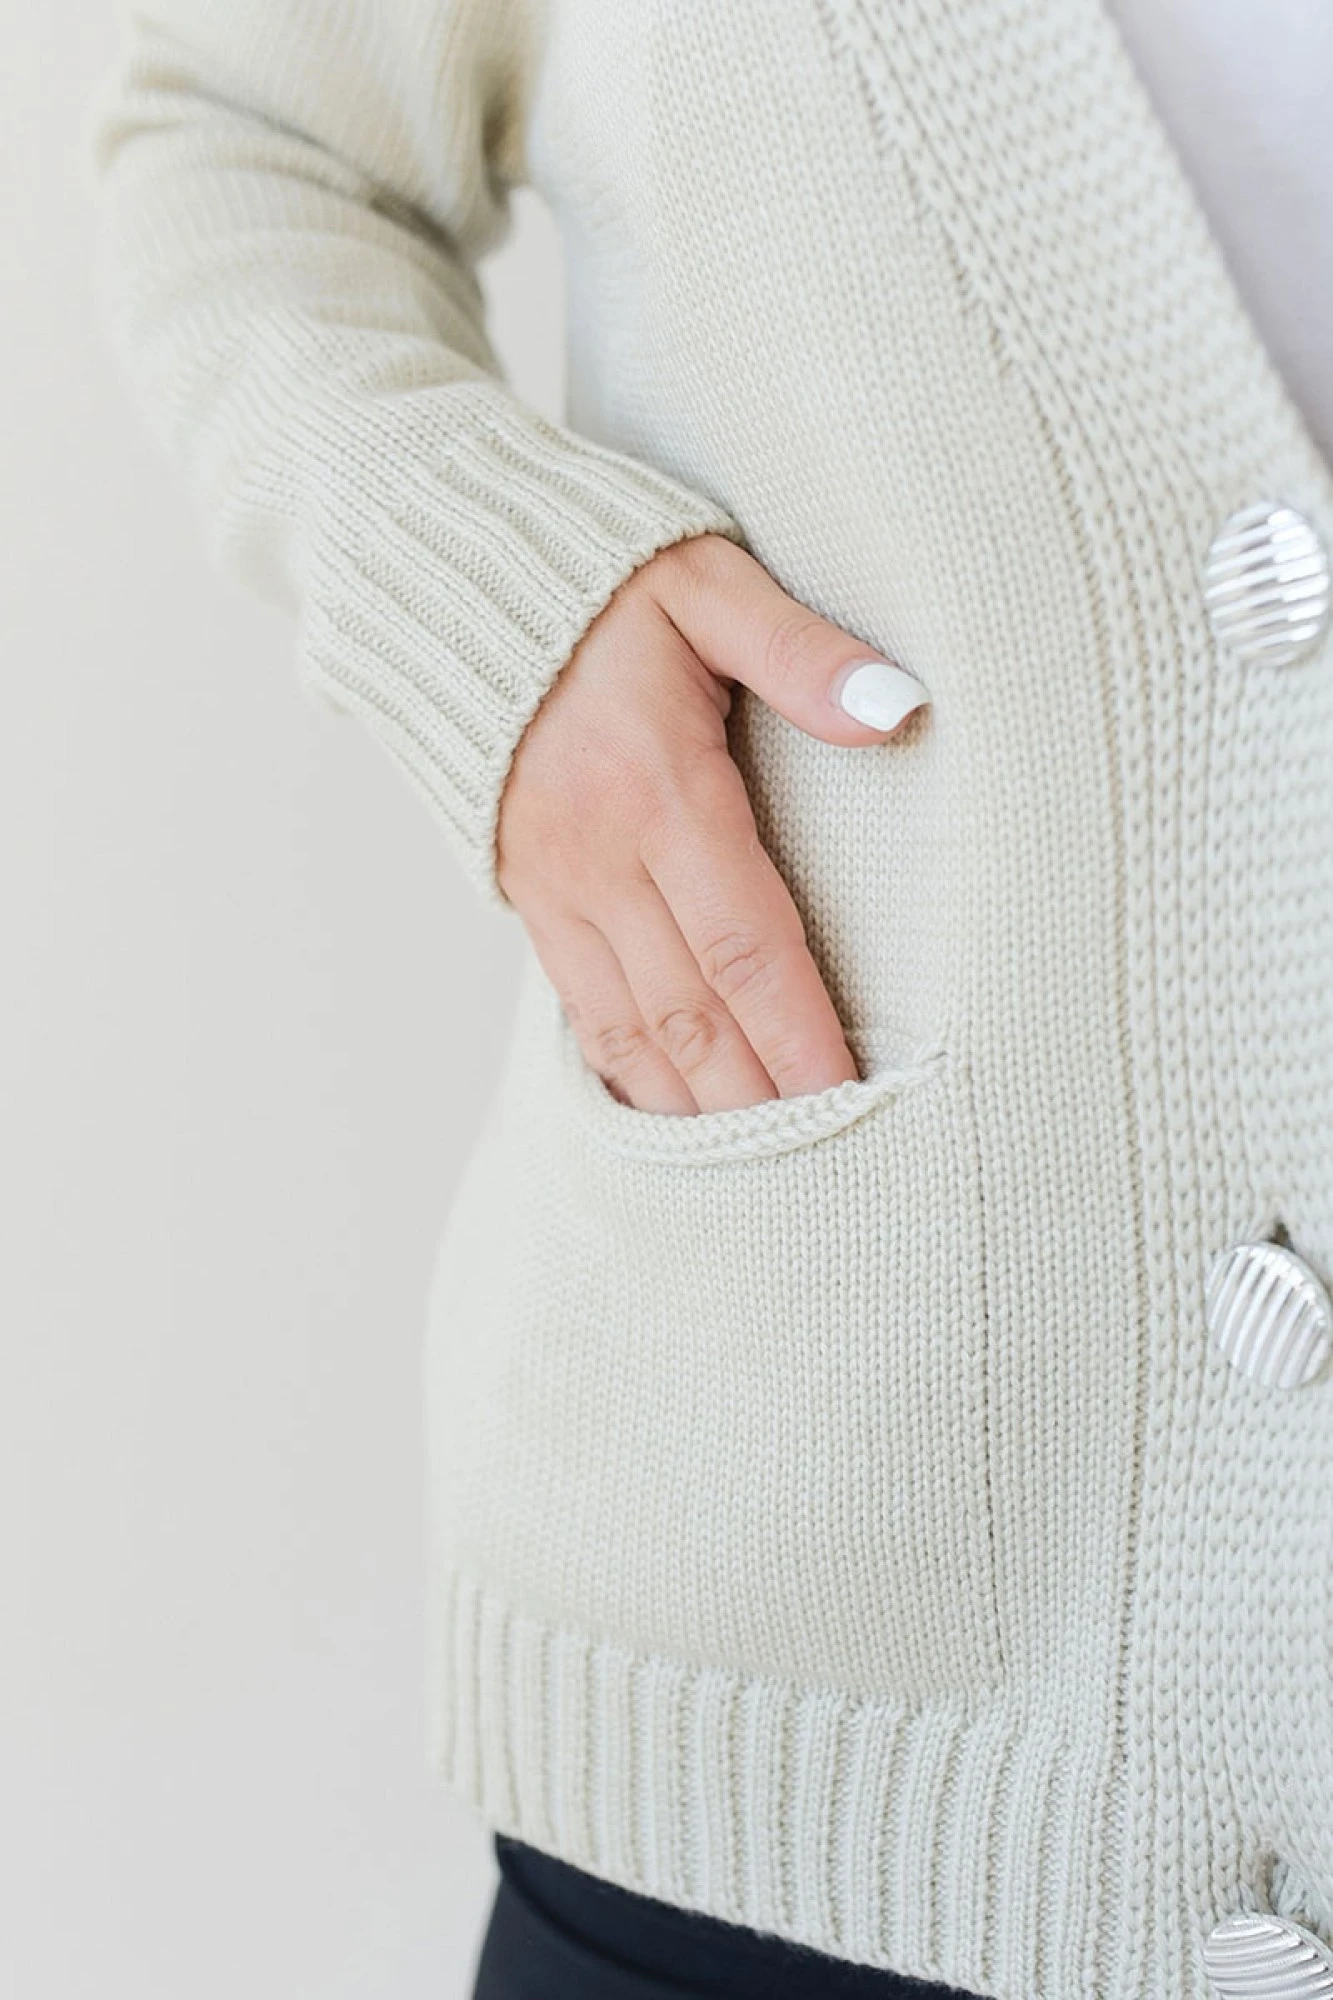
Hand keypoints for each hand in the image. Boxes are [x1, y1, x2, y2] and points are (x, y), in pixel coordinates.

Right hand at [495, 532, 929, 1113]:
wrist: (445, 583)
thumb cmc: (602, 582)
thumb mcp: (706, 583)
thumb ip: (799, 650)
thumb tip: (895, 709)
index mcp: (659, 790)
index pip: (747, 942)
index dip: (799, 1030)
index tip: (853, 1096)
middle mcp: (599, 856)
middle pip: (692, 1011)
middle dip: (758, 1097)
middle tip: (824, 1168)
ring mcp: (554, 886)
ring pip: (630, 1030)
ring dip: (694, 1107)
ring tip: (756, 1171)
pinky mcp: (526, 896)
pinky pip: (579, 1008)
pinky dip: (626, 1074)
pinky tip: (668, 1119)